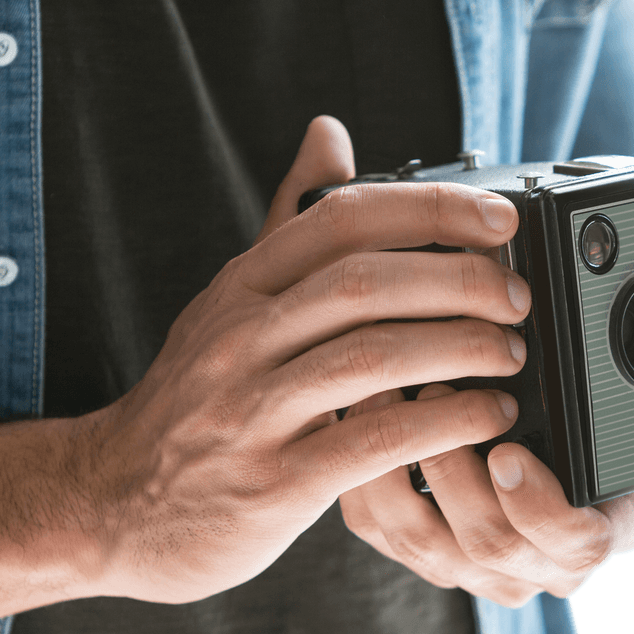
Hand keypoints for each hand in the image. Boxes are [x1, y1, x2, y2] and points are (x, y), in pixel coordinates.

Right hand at [75, 116, 531, 602]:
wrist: (116, 502)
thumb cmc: (191, 403)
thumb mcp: (227, 303)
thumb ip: (286, 222)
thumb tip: (330, 131)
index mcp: (238, 288)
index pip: (340, 219)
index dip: (431, 210)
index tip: (499, 220)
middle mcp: (240, 339)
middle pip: (366, 284)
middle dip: (462, 283)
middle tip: (517, 297)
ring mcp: (252, 410)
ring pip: (375, 357)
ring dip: (463, 350)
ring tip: (511, 354)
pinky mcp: (275, 481)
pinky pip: (375, 442)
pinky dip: (445, 422)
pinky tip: (486, 417)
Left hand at [339, 357, 633, 607]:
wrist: (526, 478)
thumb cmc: (585, 447)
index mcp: (593, 536)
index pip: (575, 545)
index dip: (541, 506)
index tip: (509, 454)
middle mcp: (532, 567)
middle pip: (491, 544)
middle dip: (457, 470)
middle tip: (436, 398)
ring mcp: (469, 569)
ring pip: (425, 540)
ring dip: (403, 466)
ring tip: (393, 396)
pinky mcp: (413, 550)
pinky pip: (379, 527)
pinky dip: (366, 472)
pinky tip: (360, 417)